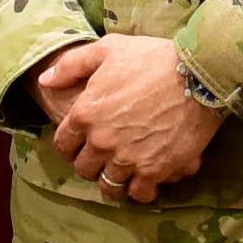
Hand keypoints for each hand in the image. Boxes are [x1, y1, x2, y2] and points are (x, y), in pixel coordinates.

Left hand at [40, 32, 223, 200]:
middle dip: (91, 164)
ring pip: (108, 185)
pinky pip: (139, 194)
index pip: (63, 144)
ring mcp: (127, 158)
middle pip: (84, 168)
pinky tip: (145, 181)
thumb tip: (45, 81)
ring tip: (123, 171)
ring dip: (113, 179)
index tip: (81, 143)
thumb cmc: (153, 58)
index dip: (71, 145)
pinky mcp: (154, 170)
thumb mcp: (108, 49)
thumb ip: (71, 65)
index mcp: (85, 113)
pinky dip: (140, 191)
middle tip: (104, 157)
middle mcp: (101, 141)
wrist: (198, 74)